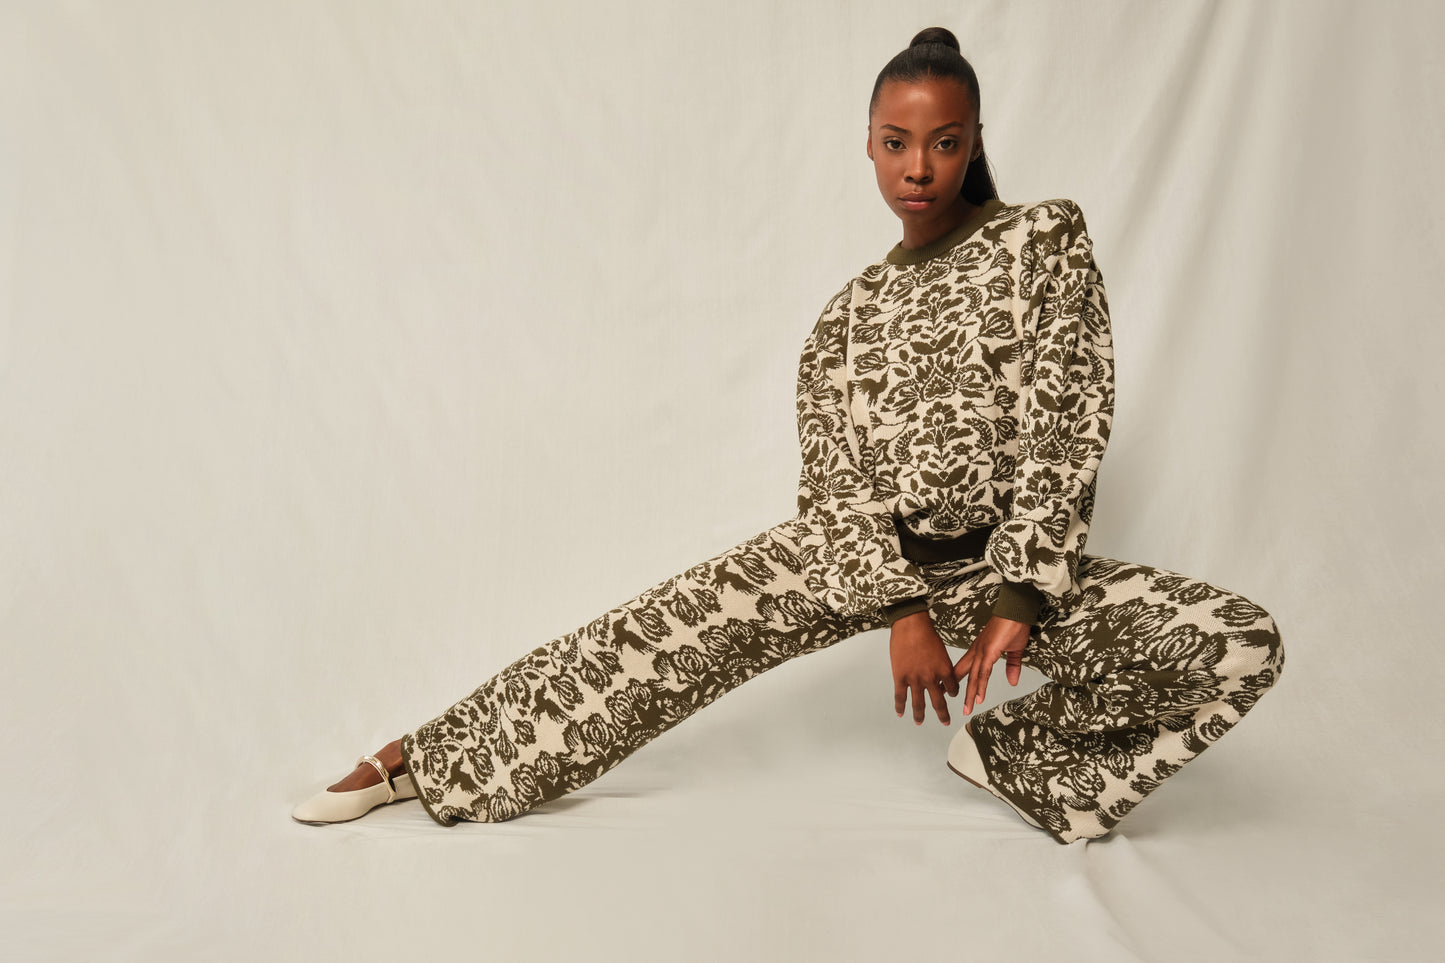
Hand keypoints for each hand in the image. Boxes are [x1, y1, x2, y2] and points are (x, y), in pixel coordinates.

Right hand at [889, 610, 959, 725]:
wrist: (911, 625)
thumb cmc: (926, 633)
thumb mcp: (940, 650)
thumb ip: (940, 664)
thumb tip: (938, 672)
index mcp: (944, 670)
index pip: (952, 689)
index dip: (951, 693)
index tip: (949, 694)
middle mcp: (932, 678)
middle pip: (939, 702)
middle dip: (943, 714)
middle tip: (945, 721)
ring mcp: (915, 680)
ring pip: (919, 704)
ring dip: (920, 715)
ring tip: (919, 722)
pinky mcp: (900, 677)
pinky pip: (901, 697)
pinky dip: (900, 707)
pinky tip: (900, 714)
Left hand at [952, 615, 1031, 713]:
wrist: (1017, 610)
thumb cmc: (1014, 625)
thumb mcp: (1013, 650)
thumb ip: (1012, 666)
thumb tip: (1012, 682)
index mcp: (979, 650)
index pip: (964, 667)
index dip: (954, 678)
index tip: (945, 688)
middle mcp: (977, 651)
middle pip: (964, 674)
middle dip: (954, 688)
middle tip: (944, 700)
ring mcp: (982, 651)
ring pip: (974, 677)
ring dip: (970, 694)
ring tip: (967, 709)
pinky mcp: (990, 651)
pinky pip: (984, 672)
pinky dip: (981, 685)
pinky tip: (979, 697)